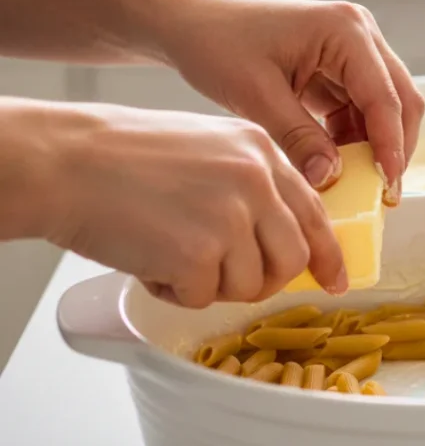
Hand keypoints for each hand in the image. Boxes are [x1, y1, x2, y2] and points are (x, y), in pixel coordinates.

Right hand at [40, 104, 345, 305]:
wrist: (67, 161)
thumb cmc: (124, 156)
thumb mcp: (210, 148)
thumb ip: (252, 184)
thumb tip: (278, 234)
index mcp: (261, 150)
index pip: (314, 211)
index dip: (326, 252)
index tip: (335, 278)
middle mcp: (257, 180)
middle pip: (291, 258)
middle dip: (264, 280)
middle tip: (224, 276)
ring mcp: (232, 216)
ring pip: (250, 284)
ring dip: (211, 284)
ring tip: (171, 252)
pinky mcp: (199, 252)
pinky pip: (202, 297)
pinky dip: (174, 290)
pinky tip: (149, 258)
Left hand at [160, 0, 423, 200]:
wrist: (191, 23)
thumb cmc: (217, 44)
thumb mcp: (256, 95)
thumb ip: (298, 137)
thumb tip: (332, 178)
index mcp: (345, 31)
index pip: (384, 97)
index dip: (391, 146)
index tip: (387, 188)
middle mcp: (359, 34)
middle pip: (400, 99)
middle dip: (394, 147)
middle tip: (382, 194)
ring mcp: (353, 49)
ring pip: (385, 107)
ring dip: (374, 145)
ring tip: (356, 185)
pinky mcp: (341, 67)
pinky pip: (361, 109)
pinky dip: (353, 138)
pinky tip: (335, 164)